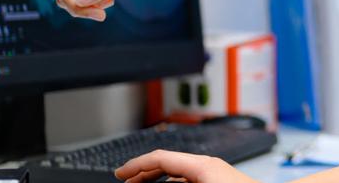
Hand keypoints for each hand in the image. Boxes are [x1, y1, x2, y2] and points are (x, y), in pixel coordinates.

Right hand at [115, 150, 257, 182]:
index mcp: (202, 164)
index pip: (161, 158)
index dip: (136, 165)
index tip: (120, 173)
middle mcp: (208, 165)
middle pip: (168, 163)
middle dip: (144, 172)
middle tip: (125, 181)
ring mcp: (214, 172)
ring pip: (178, 172)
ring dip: (158, 180)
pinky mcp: (219, 180)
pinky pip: (189, 179)